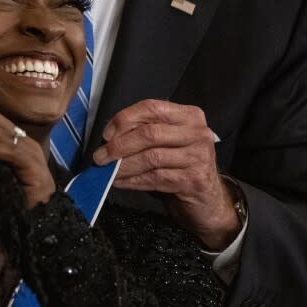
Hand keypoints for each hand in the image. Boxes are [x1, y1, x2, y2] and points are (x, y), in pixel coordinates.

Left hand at [92, 99, 239, 249]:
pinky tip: (120, 182)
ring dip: (123, 166)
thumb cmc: (180, 166)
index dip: (125, 119)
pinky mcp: (194, 179)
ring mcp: (199, 156)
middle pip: (150, 133)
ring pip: (151, 157)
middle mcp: (198, 132)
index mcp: (189, 115)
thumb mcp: (166, 142)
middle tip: (100, 157)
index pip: (152, 107)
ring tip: (107, 171)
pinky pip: (155, 178)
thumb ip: (144, 132)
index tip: (106, 134)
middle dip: (119, 146)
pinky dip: (133, 181)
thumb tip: (108, 137)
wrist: (207, 199)